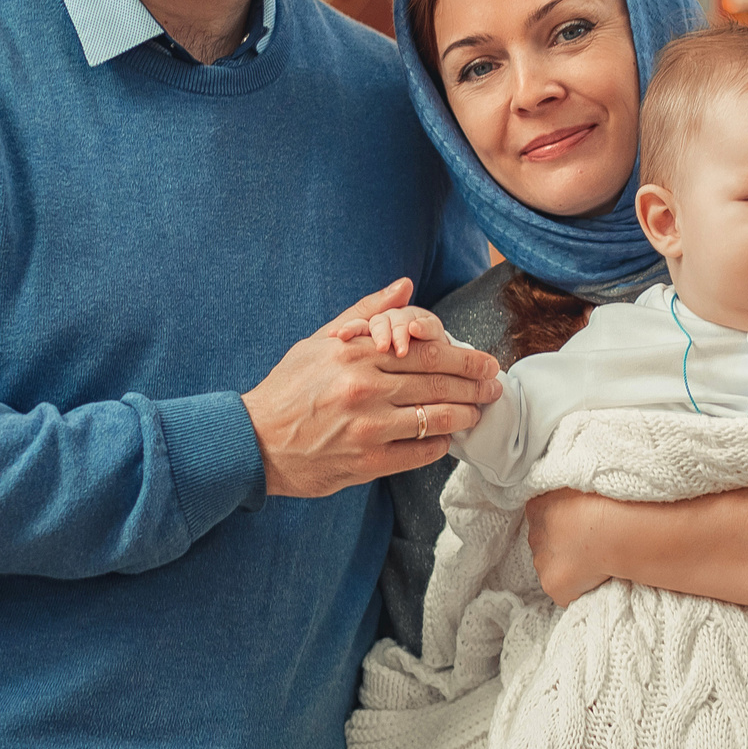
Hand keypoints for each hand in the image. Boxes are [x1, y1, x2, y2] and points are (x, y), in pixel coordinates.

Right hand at [244, 280, 503, 498]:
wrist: (253, 442)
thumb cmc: (288, 389)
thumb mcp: (320, 342)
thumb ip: (366, 313)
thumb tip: (405, 286)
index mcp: (355, 354)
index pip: (426, 351)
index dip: (464, 357)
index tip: (485, 361)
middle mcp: (364, 388)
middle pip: (438, 382)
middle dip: (474, 384)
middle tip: (494, 386)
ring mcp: (367, 427)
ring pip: (436, 417)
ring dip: (464, 415)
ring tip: (477, 412)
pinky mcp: (367, 462)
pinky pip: (420, 452)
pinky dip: (440, 444)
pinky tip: (447, 439)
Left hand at [525, 487, 621, 606]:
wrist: (612, 529)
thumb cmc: (604, 501)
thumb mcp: (578, 482)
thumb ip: (564, 488)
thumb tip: (566, 489)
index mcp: (536, 507)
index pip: (542, 517)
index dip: (562, 522)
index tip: (579, 524)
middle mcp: (534, 535)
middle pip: (546, 543)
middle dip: (562, 545)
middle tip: (588, 543)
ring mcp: (542, 562)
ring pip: (553, 567)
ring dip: (568, 566)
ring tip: (594, 561)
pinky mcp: (553, 586)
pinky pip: (564, 591)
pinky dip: (577, 588)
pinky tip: (593, 578)